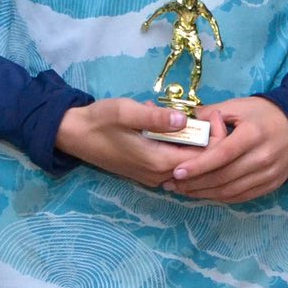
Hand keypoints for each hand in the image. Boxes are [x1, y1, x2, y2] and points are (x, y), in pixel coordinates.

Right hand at [53, 99, 202, 187]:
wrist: (73, 134)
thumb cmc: (99, 120)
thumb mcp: (126, 112)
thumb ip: (156, 118)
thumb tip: (184, 120)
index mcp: (158, 162)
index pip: (203, 159)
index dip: (215, 138)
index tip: (213, 114)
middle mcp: (159, 175)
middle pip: (198, 163)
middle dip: (207, 139)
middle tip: (205, 112)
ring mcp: (153, 176)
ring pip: (187, 163)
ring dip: (192, 141)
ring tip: (188, 116)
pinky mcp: (147, 171)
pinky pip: (174, 162)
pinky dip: (180, 145)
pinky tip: (171, 125)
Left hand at [163, 97, 287, 202]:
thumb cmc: (264, 113)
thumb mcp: (239, 106)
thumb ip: (211, 113)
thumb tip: (185, 121)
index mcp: (252, 135)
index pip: (221, 155)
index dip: (198, 166)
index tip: (177, 171)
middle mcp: (261, 158)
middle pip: (223, 177)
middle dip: (194, 183)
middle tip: (171, 183)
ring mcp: (268, 174)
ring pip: (230, 191)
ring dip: (204, 193)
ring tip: (182, 190)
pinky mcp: (270, 186)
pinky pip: (241, 196)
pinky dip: (220, 197)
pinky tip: (204, 193)